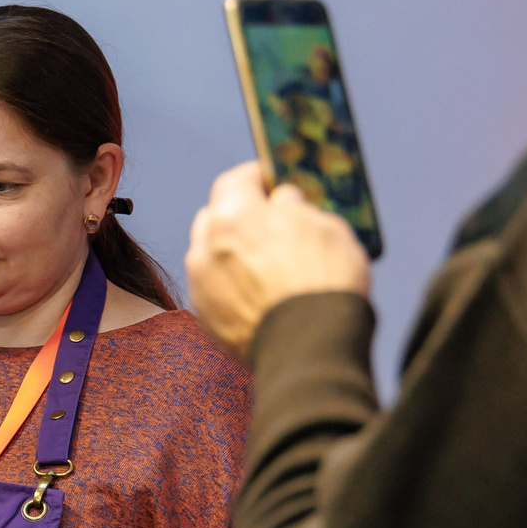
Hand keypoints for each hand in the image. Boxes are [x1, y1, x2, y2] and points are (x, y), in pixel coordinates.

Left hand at [185, 163, 371, 358]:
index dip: (254, 178)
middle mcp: (205, 248)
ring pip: (211, 256)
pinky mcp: (205, 319)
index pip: (234, 181)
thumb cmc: (324, 283)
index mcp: (233, 216)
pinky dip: (232, 286)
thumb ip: (295, 208)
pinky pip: (216, 290)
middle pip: (216, 218)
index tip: (269, 180)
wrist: (311, 349)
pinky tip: (260, 295)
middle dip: (238, 216)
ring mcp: (201, 285)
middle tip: (269, 223)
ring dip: (232, 253)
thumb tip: (282, 201)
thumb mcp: (325, 227)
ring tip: (267, 263)